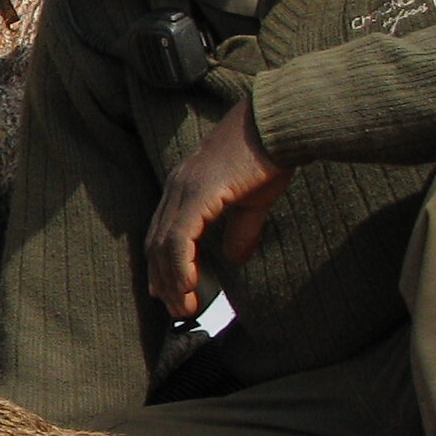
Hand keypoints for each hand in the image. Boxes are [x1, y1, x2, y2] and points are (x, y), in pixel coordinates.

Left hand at [146, 100, 291, 318]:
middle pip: (155, 242)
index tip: (168, 293)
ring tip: (183, 307)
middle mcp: (177, 186)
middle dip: (163, 280)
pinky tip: (188, 287)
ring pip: (163, 244)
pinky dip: (180, 266)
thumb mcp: (253, 200)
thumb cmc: (270, 155)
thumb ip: (240, 230)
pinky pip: (180, 237)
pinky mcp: (199, 193)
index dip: (161, 266)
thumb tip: (236, 259)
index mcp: (186, 186)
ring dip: (171, 280)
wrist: (279, 125)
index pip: (161, 232)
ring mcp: (185, 188)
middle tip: (176, 309)